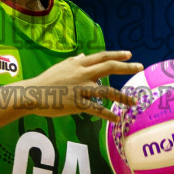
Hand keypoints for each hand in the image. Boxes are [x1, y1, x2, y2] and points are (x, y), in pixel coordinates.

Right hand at [11, 51, 142, 123]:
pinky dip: (107, 115)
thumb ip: (75, 61)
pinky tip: (116, 118)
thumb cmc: (46, 80)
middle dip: (126, 67)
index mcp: (78, 64)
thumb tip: (83, 55)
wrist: (33, 94)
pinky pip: (96, 110)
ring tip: (134, 102)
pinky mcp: (77, 104)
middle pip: (109, 67)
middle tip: (140, 67)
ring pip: (107, 91)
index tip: (130, 55)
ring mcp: (80, 89)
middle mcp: (82, 74)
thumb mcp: (61, 66)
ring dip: (123, 97)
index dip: (117, 55)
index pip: (102, 56)